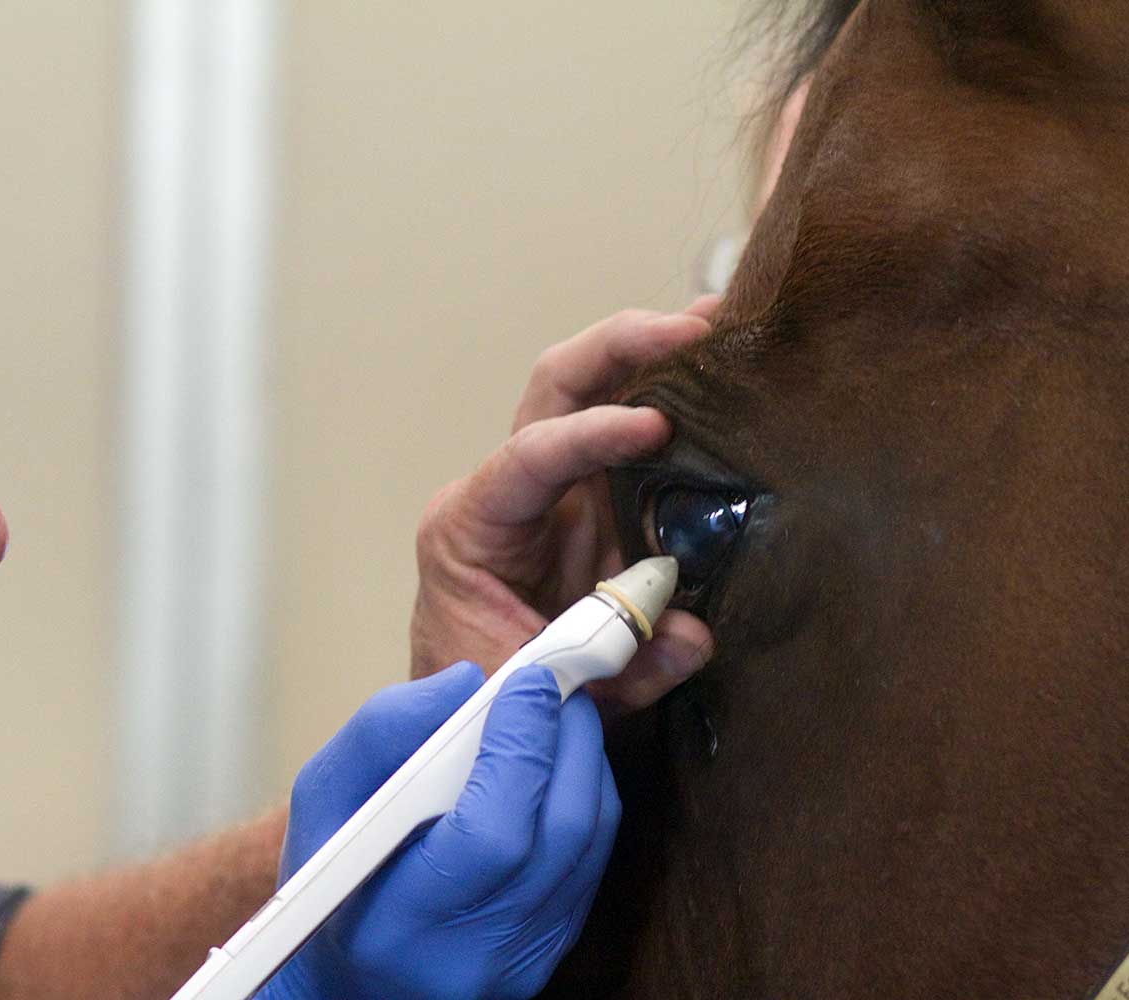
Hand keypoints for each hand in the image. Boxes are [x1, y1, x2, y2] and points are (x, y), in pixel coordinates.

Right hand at [260, 662, 618, 999]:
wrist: (350, 980)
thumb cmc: (328, 881)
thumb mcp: (321, 800)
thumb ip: (380, 733)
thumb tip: (466, 682)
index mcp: (396, 923)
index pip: (490, 834)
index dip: (520, 747)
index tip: (526, 681)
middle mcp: (469, 956)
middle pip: (559, 834)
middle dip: (569, 741)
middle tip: (556, 683)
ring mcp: (519, 963)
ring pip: (587, 844)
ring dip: (585, 762)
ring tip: (559, 713)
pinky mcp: (548, 954)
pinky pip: (589, 863)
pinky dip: (584, 798)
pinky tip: (558, 763)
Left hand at [410, 300, 718, 707]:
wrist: (473, 719)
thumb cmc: (485, 699)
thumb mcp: (542, 689)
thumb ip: (615, 665)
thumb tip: (694, 633)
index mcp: (471, 526)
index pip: (529, 456)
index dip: (591, 434)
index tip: (654, 426)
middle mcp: (508, 490)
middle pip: (557, 386)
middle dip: (622, 345)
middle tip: (697, 326)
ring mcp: (551, 490)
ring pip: (593, 394)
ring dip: (653, 355)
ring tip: (720, 324)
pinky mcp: (589, 505)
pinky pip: (627, 440)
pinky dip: (670, 400)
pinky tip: (718, 380)